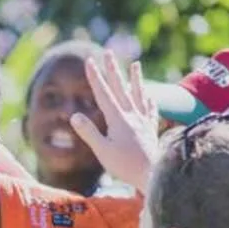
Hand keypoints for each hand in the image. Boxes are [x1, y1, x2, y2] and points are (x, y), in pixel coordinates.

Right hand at [68, 50, 160, 192]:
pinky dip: (148, 100)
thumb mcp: (102, 151)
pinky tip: (149, 96)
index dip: (95, 77)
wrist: (154, 174)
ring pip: (138, 94)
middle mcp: (131, 115)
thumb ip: (89, 132)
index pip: (103, 93)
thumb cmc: (125, 166)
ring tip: (136, 64)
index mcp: (118, 119)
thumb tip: (74, 116)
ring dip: (136, 79)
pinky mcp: (151, 129)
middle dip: (113, 70)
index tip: (89, 61)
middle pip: (120, 88)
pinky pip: (150, 109)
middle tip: (108, 53)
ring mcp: (143, 121)